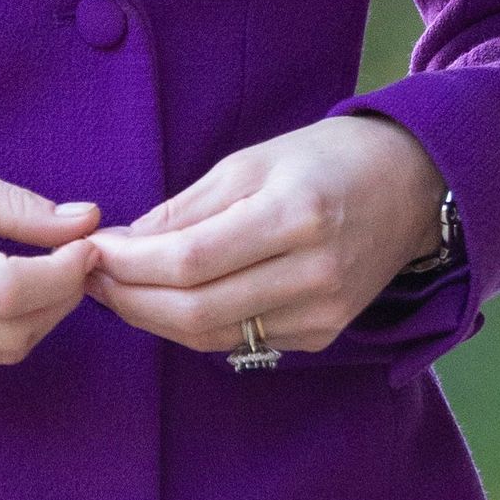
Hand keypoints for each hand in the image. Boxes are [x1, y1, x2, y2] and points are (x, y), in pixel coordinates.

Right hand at [0, 132, 103, 373]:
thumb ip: (9, 204)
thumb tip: (83, 221)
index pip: (7, 291)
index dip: (64, 274)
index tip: (93, 242)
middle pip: (9, 334)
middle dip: (62, 297)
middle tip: (83, 253)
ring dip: (39, 316)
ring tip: (56, 266)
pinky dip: (1, 328)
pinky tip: (11, 287)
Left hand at [82, 113, 447, 355]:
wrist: (408, 185)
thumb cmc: (323, 158)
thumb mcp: (252, 160)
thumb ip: (189, 206)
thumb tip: (128, 242)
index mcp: (293, 215)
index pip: (191, 260)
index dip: (131, 263)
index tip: (92, 248)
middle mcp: (312, 274)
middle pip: (197, 310)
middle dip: (131, 298)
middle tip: (91, 276)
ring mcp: (323, 313)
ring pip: (214, 336)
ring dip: (154, 318)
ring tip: (116, 289)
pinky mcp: (324, 335)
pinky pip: (242, 340)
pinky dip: (195, 326)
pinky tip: (166, 301)